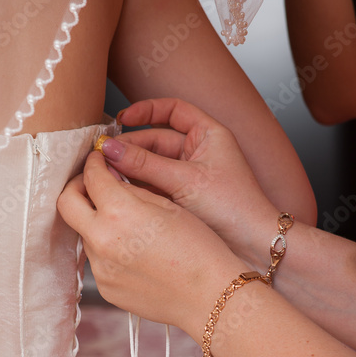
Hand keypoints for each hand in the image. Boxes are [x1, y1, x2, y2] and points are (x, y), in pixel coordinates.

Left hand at [57, 147, 241, 334]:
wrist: (210, 296)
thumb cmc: (199, 248)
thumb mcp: (168, 205)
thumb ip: (132, 190)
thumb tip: (110, 179)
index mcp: (119, 212)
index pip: (91, 176)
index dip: (94, 163)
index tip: (99, 161)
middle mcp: (102, 240)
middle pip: (66, 203)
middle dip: (77, 187)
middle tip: (93, 183)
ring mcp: (101, 268)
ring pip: (85, 233)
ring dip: (97, 222)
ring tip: (126, 224)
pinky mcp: (106, 288)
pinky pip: (98, 260)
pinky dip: (109, 249)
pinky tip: (135, 252)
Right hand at [98, 98, 282, 269]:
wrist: (251, 246)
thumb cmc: (233, 208)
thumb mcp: (185, 180)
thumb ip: (144, 164)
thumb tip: (110, 149)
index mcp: (208, 135)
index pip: (172, 110)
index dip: (145, 111)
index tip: (121, 120)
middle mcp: (198, 152)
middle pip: (154, 140)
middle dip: (130, 147)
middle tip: (104, 156)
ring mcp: (188, 176)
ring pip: (150, 166)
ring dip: (129, 169)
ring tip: (106, 175)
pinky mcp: (180, 199)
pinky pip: (152, 186)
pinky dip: (136, 188)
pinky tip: (119, 191)